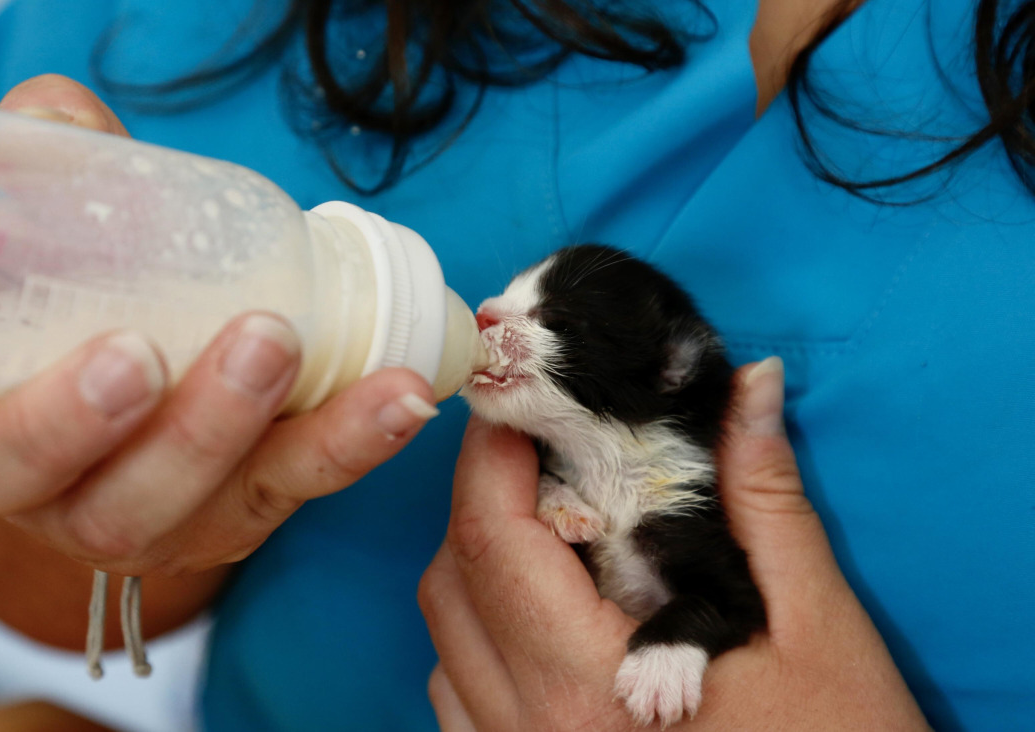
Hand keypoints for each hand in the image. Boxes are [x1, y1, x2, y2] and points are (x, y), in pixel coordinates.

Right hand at [0, 74, 437, 577]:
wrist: (129, 389)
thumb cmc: (54, 301)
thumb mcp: (22, 229)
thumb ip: (36, 170)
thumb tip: (58, 119)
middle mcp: (0, 482)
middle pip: (12, 485)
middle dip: (72, 426)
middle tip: (136, 355)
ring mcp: (108, 514)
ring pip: (145, 510)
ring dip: (214, 433)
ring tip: (273, 344)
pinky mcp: (216, 519)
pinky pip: (274, 497)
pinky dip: (341, 446)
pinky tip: (396, 398)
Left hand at [418, 358, 929, 730]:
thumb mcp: (816, 626)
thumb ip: (763, 500)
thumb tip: (748, 385)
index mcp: (591, 687)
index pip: (493, 541)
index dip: (491, 454)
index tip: (521, 402)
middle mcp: (534, 731)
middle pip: (452, 582)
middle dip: (483, 498)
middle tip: (541, 451)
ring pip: (446, 638)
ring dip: (478, 567)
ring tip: (552, 529)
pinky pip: (459, 694)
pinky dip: (479, 634)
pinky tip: (543, 612)